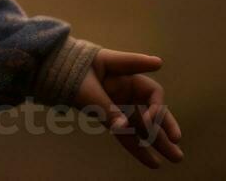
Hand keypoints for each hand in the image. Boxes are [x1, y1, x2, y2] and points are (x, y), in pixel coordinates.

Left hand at [73, 49, 181, 168]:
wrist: (48, 74)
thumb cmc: (66, 72)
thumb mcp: (85, 89)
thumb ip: (105, 107)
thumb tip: (123, 128)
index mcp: (116, 69)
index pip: (134, 67)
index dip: (143, 64)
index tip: (156, 62)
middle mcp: (122, 87)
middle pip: (149, 105)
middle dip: (164, 123)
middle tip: (177, 139)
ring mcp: (118, 103)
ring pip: (142, 124)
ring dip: (158, 141)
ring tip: (176, 158)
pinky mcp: (110, 117)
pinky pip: (127, 134)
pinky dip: (138, 148)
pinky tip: (152, 162)